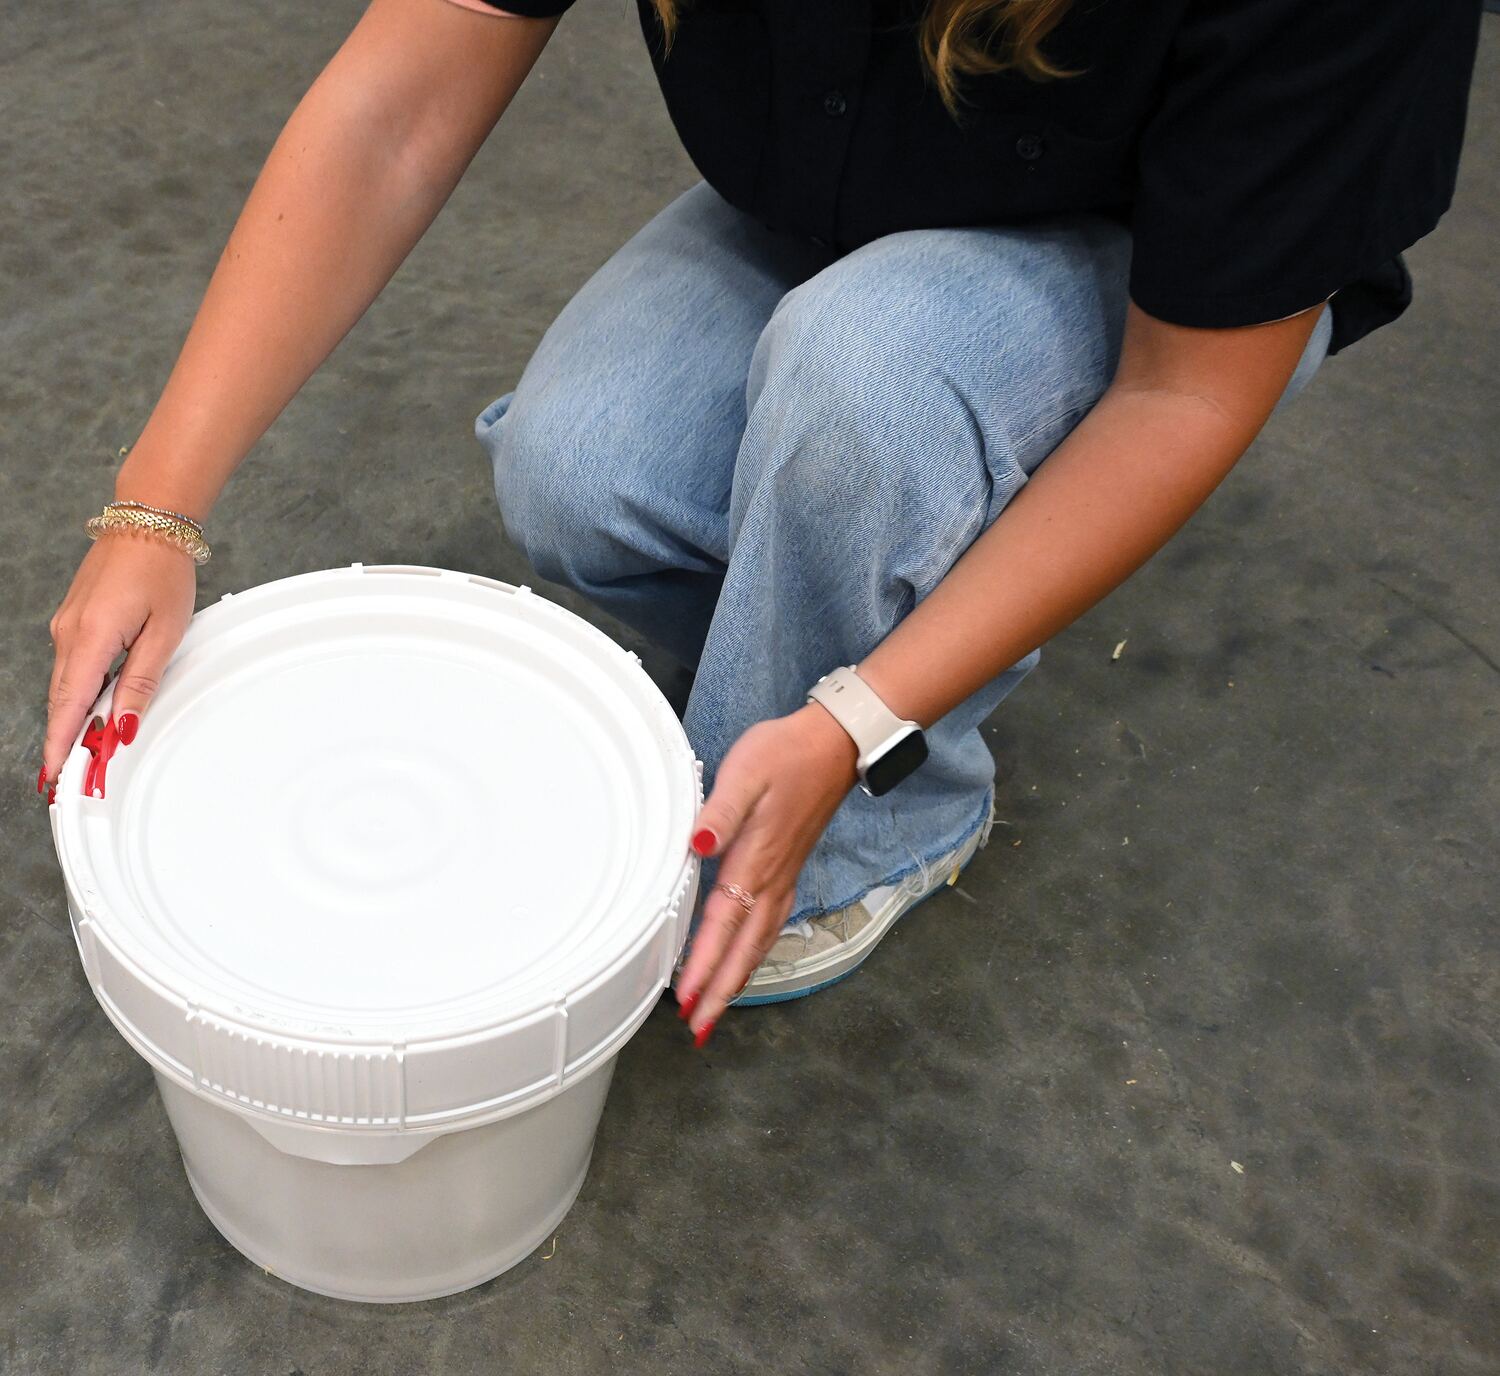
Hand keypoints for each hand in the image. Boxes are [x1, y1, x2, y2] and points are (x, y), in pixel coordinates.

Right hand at [42, 535, 196, 796]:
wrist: (149, 525)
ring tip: (91, 752)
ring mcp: (67, 626)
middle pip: (64, 701)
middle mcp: (68, 633)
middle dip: (69, 740)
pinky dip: (81, 691)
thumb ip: (140, 681)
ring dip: (77, 717)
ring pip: (68, 684)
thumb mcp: (164, 633)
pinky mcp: (74, 621)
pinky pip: (74, 666)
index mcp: (90, 637)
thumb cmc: (162, 572)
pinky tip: (96, 708)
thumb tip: (122, 723)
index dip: (63, 745)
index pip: (69, 706)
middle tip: (76, 779)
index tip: (58, 777)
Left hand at [674, 702, 859, 1044]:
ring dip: (737, 978)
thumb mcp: (744, 774)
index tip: (686, 999)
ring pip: (759, 942)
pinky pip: (770, 925)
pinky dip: (755, 952)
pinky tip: (747, 959)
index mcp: (756, 860)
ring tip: (717, 1008)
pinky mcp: (789, 869)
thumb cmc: (785, 755)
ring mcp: (784, 878)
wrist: (833, 745)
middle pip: (744, 948)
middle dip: (721, 990)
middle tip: (698, 1028)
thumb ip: (718, 814)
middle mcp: (772, 879)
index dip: (704, 964)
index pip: (724, 924)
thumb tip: (697, 846)